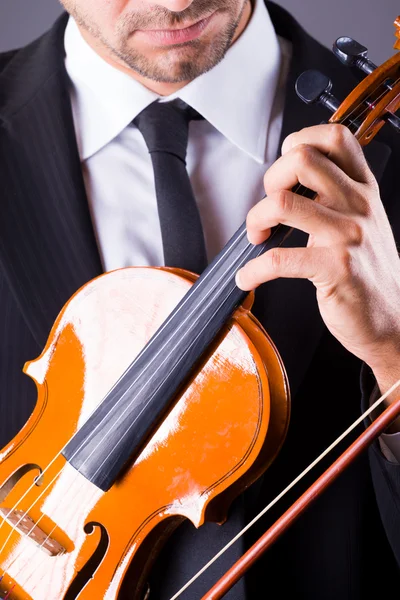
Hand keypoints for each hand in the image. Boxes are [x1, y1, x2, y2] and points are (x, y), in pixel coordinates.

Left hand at [236, 124, 399, 402]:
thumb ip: (336, 196)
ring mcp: (349, 236)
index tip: (283, 170)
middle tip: (268, 208)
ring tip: (257, 237)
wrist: (393, 319)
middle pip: (301, 159)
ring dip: (255, 219)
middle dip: (269, 180)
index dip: (298, 141)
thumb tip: (288, 181)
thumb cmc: (369, 272)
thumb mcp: (363, 221)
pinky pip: (279, 259)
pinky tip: (249, 277)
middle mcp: (359, 205)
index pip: (334, 137)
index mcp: (364, 189)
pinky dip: (253, 270)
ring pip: (282, 203)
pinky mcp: (336, 269)